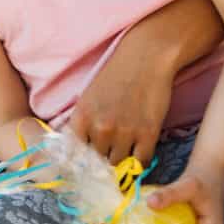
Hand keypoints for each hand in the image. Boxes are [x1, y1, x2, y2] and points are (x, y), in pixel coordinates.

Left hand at [70, 47, 174, 165]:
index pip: (75, 155)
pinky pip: (141, 162)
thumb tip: (77, 152)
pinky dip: (140, 163)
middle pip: (98, 162)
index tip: (88, 163)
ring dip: (121, 162)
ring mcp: (124, 133)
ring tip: (125, 152)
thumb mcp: (88, 98)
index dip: (82, 162)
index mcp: (81, 118)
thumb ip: (83, 124)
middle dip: (103, 160)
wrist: (145, 58)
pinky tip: (139, 154)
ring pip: (118, 164)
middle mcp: (100, 128)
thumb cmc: (115, 76)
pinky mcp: (148, 134)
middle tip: (110, 155)